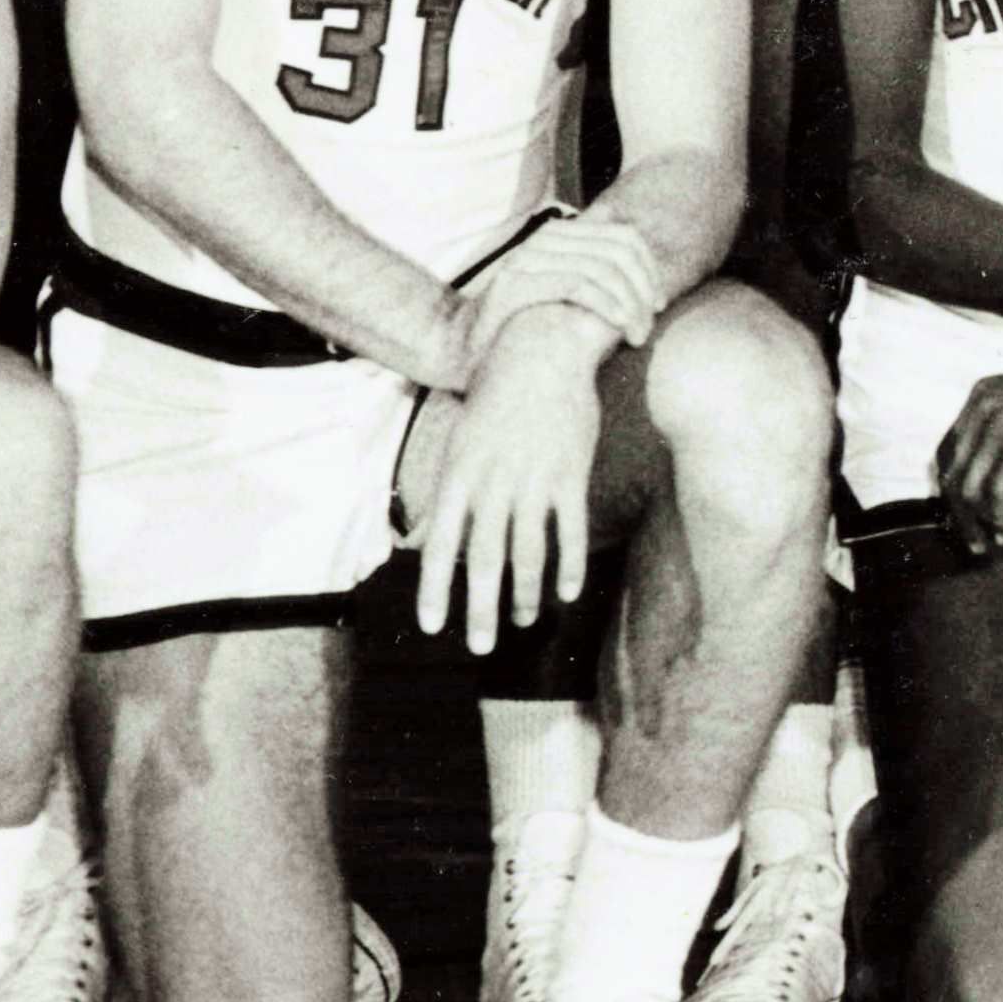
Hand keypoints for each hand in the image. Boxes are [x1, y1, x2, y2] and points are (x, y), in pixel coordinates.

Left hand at [399, 323, 608, 650]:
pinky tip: (568, 593)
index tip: (433, 627)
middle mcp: (493, 484)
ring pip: (528, 552)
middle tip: (480, 648)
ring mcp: (533, 480)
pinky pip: (569, 531)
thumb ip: (453, 493)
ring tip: (523, 621)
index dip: (435, 589)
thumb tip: (435, 537)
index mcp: (459, 477)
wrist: (540, 354)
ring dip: (525, 594)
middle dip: (481, 609)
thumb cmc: (497, 402)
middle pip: (485, 560)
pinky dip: (568, 565)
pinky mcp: (570, 475)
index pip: (440, 545)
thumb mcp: (461, 444)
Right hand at [456, 214, 667, 371]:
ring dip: (630, 302)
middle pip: (619, 250)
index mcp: (560, 238)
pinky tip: (620, 326)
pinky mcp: (515, 284)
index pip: (625, 238)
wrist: (460, 353)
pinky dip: (607, 304)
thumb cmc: (520, 330)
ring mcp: (527, 259)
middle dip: (645, 286)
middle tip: (652, 322)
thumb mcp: (564, 299)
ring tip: (639, 334)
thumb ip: (595, 279)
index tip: (660, 304)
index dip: (650, 268)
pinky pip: (577, 285)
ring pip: (602, 268)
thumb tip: (634, 267)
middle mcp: (545, 241)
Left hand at [934, 339, 1002, 550]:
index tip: (969, 518)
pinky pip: (999, 491)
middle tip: (981, 545)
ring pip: (970, 489)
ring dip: (981, 525)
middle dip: (962, 517)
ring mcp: (1002, 422)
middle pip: (953, 475)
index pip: (947, 453)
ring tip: (1002, 542)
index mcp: (982, 396)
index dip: (953, 491)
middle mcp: (983, 407)